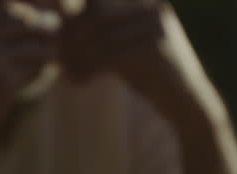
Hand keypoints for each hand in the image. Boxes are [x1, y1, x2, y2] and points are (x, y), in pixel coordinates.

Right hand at [0, 1, 62, 153]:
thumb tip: (47, 19)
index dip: (29, 18)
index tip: (33, 32)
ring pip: (35, 48)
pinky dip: (35, 74)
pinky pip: (33, 71)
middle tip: (48, 43)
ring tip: (42, 60)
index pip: (11, 10)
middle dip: (42, 32)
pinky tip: (24, 79)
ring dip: (44, 54)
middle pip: (27, 24)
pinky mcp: (4, 84)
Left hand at [61, 0, 224, 124]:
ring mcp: (155, 23)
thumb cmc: (144, 71)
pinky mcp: (156, 48)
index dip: (72, 18)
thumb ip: (92, 31)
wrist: (184, 101)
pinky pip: (110, 55)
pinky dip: (89, 69)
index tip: (55, 41)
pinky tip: (76, 82)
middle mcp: (149, 2)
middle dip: (71, 37)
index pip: (96, 1)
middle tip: (56, 59)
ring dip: (76, 56)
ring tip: (64, 72)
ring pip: (100, 35)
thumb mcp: (117, 45)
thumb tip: (52, 24)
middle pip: (96, 13)